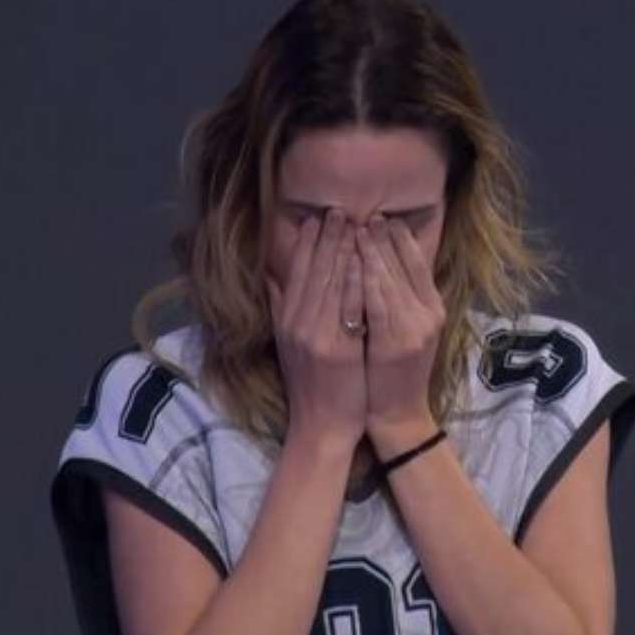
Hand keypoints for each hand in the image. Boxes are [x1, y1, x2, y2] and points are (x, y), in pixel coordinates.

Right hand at [266, 208, 366, 449]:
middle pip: (314, 271)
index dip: (309, 243)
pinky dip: (355, 281)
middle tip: (340, 209)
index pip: (298, 272)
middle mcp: (298, 324)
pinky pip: (349, 308)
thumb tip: (270, 275)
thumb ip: (279, 308)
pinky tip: (364, 259)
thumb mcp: (287, 343)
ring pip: (331, 283)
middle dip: (328, 237)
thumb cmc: (311, 385)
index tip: (319, 217)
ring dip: (343, 250)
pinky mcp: (338, 349)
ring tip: (356, 223)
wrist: (321, 425)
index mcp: (287, 320)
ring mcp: (317, 336)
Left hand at [355, 213, 444, 448]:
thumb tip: (378, 266)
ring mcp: (413, 328)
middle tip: (363, 211)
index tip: (382, 216)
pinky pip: (377, 302)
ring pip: (389, 278)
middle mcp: (428, 314)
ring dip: (371, 249)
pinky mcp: (395, 342)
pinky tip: (352, 259)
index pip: (417, 262)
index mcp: (432, 309)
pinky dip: (364, 278)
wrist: (395, 415)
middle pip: (403, 265)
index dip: (399, 238)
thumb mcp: (403, 333)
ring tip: (354, 224)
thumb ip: (395, 301)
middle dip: (381, 236)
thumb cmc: (391, 374)